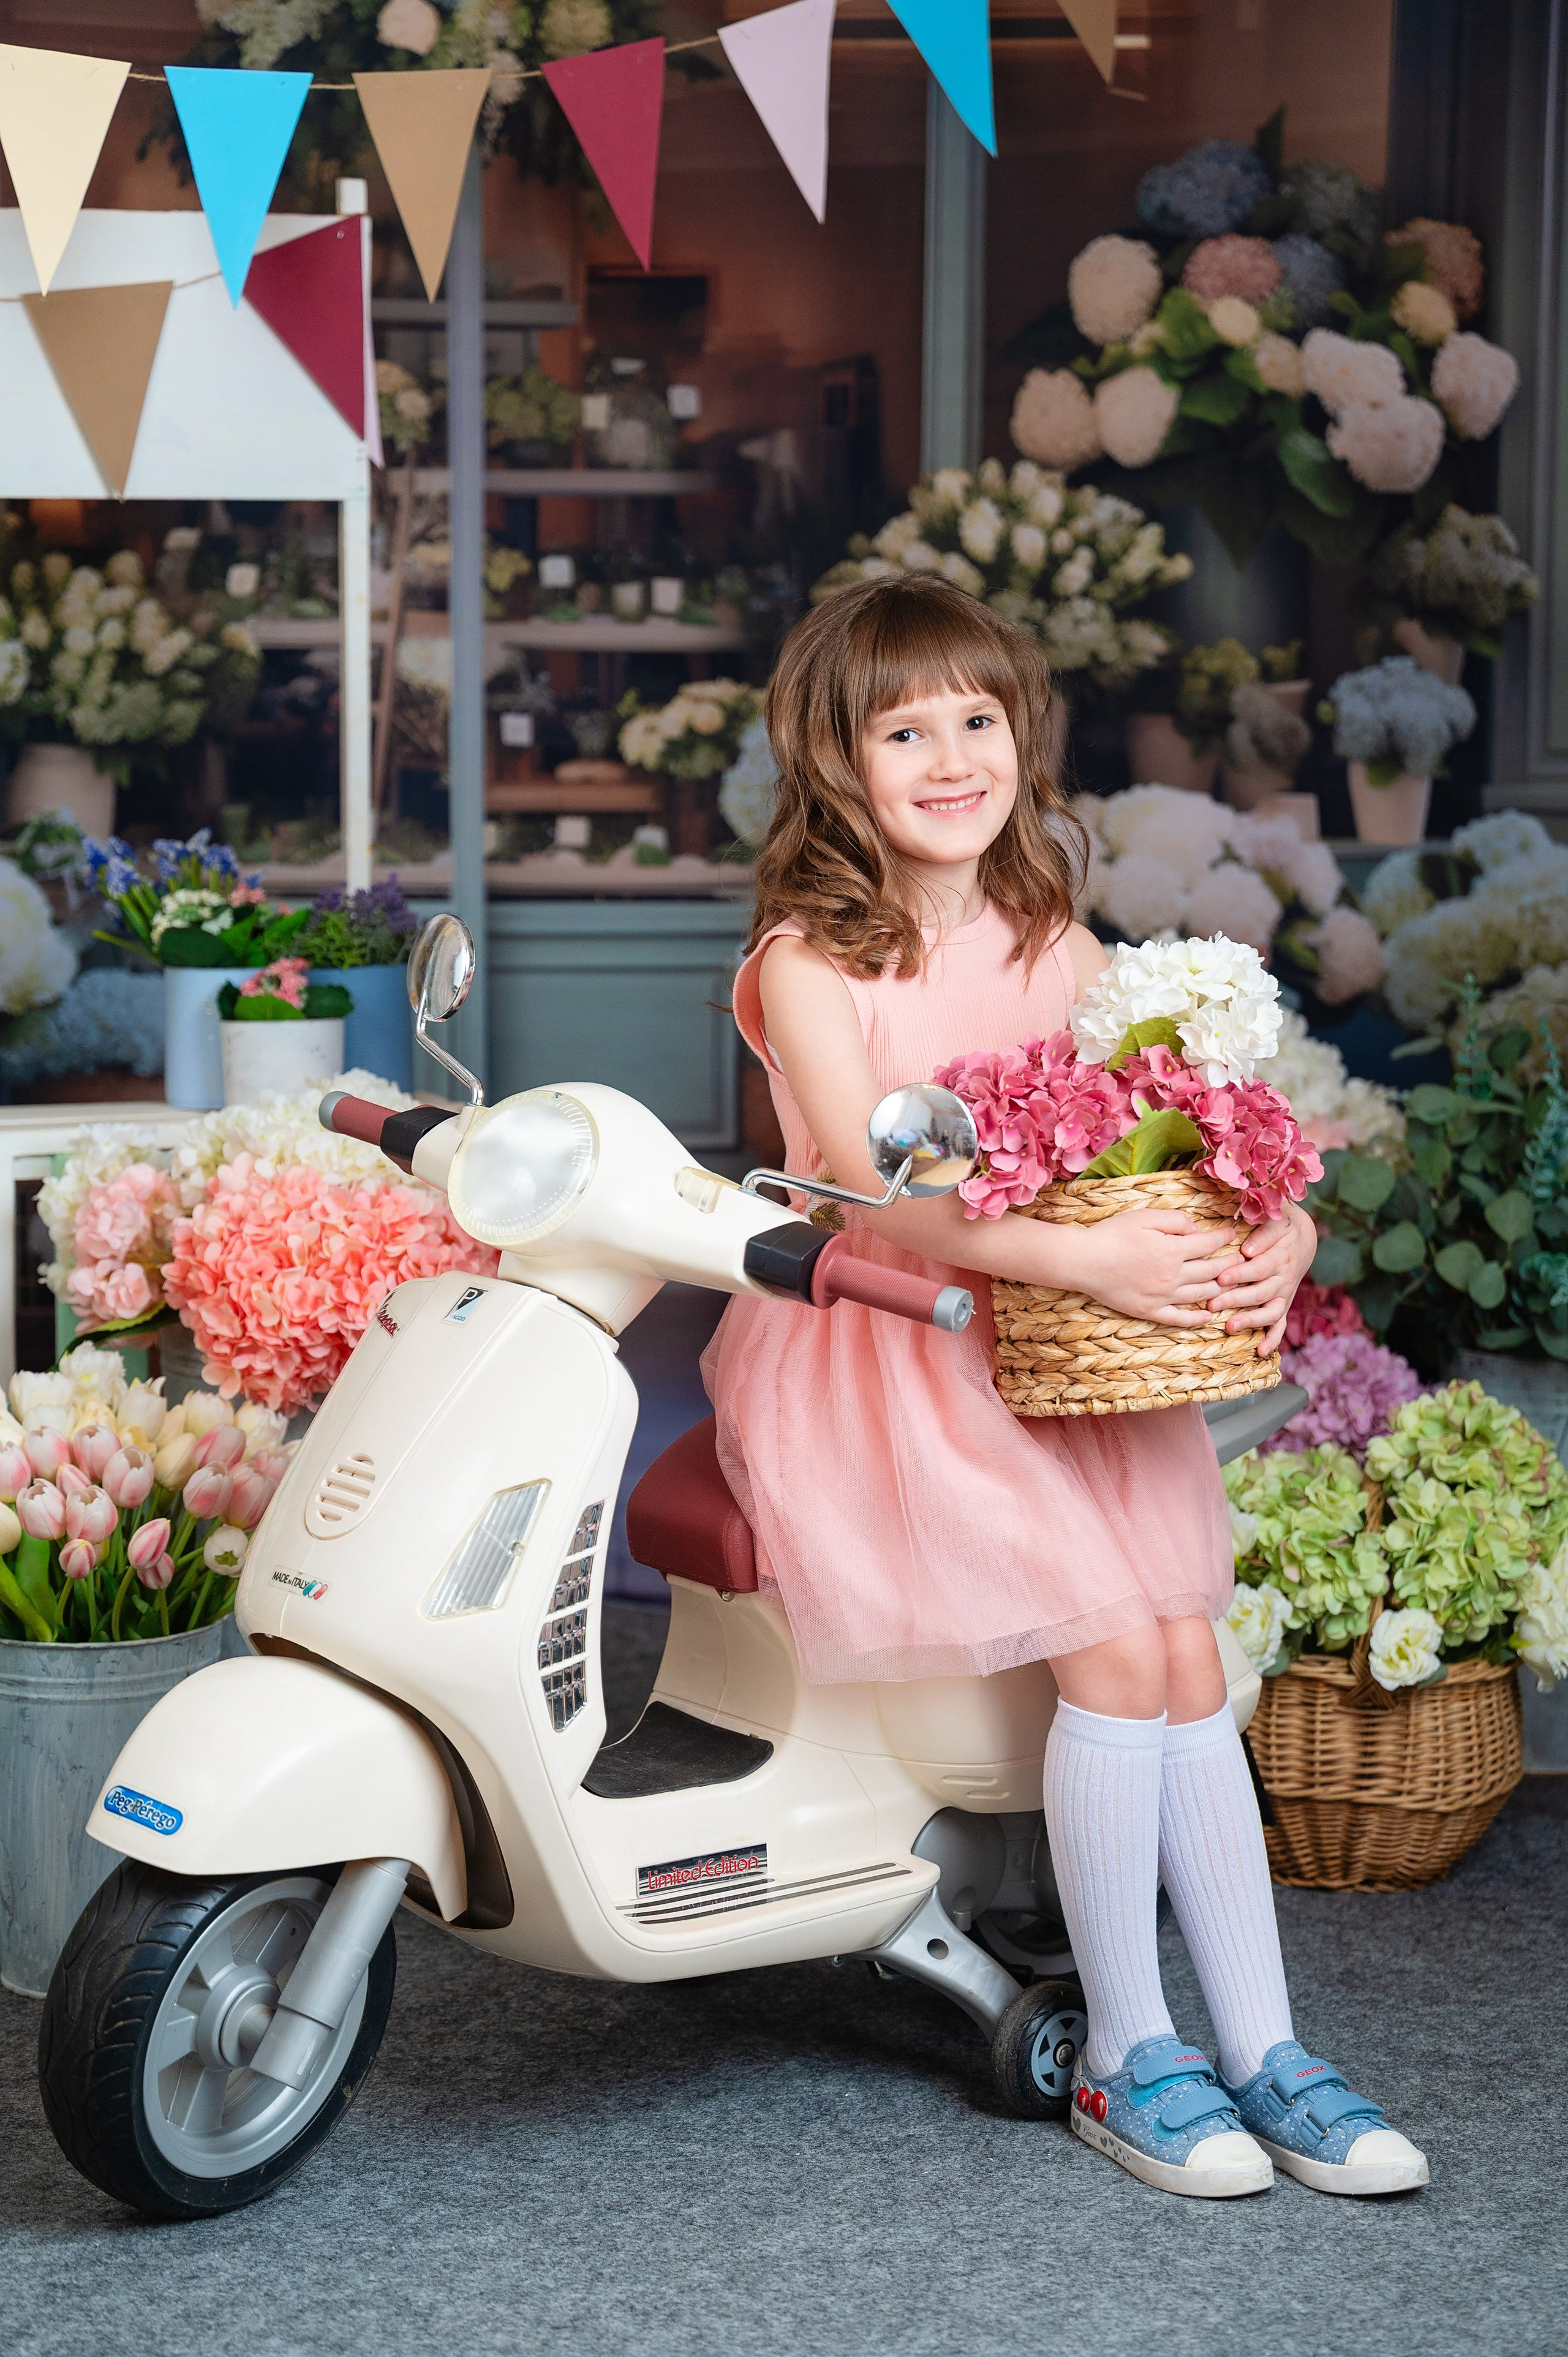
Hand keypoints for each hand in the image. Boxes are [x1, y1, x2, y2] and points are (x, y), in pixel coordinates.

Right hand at [1066, 1208, 1242, 1328]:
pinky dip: (1197, 1319)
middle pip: (1211, 1271)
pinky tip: (1208, 1316)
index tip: (1232, 1235)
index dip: (1223, 1238)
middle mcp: (1172, 1276)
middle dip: (1230, 1264)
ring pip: (1201, 1295)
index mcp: (1172, 1250)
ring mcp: (1162, 1296)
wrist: (1083, 1261)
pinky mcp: (1149, 1311)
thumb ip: (1174, 1220)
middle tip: (1241, 1261)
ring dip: (1221, 1289)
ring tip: (1232, 1284)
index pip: (1208, 1244)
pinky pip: (1179, 1318)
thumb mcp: (1144, 1216)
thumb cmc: (1111, 1234)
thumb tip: (1195, 1230)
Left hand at [1211, 1203, 1318, 1354]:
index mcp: (1279, 1257)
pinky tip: (1261, 1351)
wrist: (1304, 1238)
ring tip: (1230, 1327)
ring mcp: (1284, 1294)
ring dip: (1251, 1321)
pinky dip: (1273, 1339)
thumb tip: (1248, 1249)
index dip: (1240, 1274)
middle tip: (1213, 1305)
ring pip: (1270, 1312)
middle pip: (1260, 1293)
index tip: (1221, 1278)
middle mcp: (1284, 1279)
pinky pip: (1280, 1325)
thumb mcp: (1277, 1221)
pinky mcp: (1283, 1304)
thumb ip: (1263, 1233)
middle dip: (1236, 1300)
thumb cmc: (1282, 1226)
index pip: (1258, 1268)